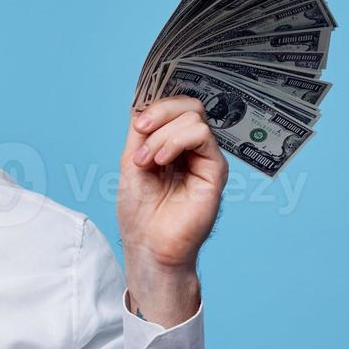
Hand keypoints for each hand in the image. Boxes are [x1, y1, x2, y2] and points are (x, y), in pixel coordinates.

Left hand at [116, 96, 226, 324]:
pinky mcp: (216, 170)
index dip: (156, 105)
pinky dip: (175, 141)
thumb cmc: (140, 211)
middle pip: (188, 105)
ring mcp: (205, 158)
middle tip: (140, 133)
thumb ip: (141, 132)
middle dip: (159, 113)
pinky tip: (160, 162)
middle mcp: (193, 148)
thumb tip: (144, 103)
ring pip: (193, 117)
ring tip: (146, 162)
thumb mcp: (132, 162)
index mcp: (173, 144)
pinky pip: (201, 135)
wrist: (148, 244)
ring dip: (161, 135)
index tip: (136, 123)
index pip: (174, 107)